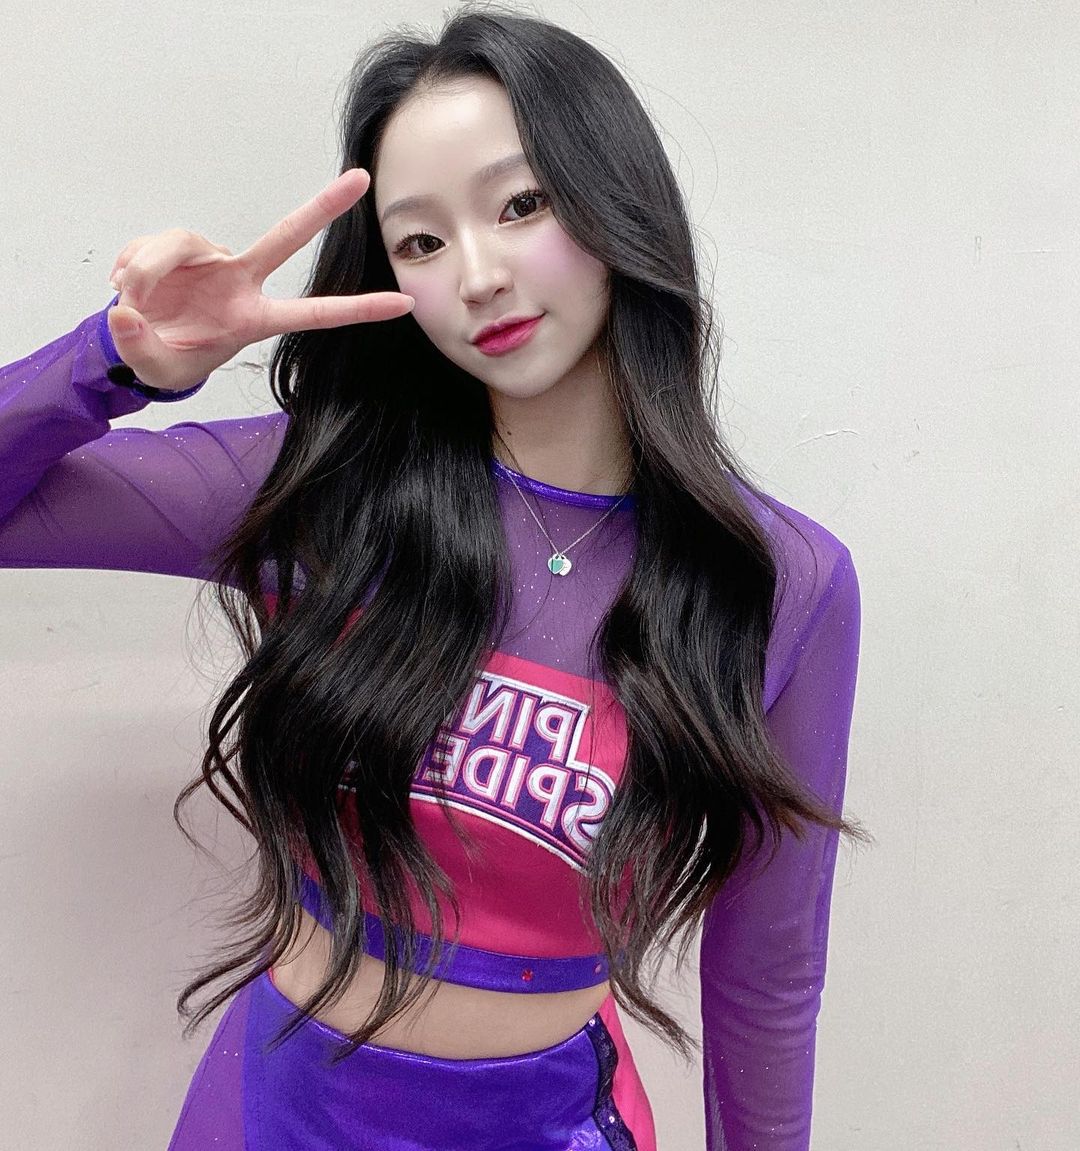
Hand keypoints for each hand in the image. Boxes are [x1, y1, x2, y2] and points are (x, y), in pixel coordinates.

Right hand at [106, 169, 412, 392]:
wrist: (136, 341)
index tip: (404, 304)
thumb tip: (126, 313)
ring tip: (131, 300)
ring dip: (148, 271)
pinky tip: (124, 287)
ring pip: (182, 243)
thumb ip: (140, 344)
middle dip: (323, 207)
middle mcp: (240, 281)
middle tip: (361, 178)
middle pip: (286, 236)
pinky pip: (152, 244)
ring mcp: (212, 258)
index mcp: (252, 318)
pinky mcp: (180, 246)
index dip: (358, 309)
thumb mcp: (152, 365)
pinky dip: (131, 266)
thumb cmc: (164, 357)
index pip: (314, 313)